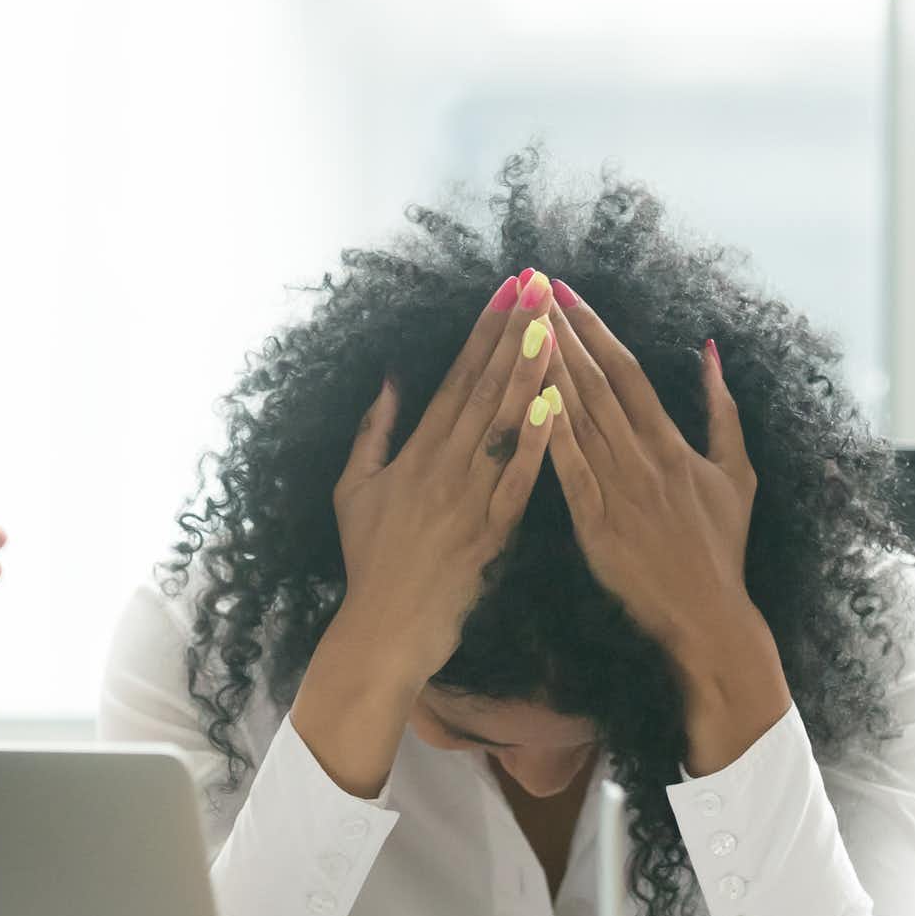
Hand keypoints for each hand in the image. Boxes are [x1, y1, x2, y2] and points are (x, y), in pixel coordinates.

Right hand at [290, 272, 559, 794]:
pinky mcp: (491, 532)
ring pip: (504, 425)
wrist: (384, 629)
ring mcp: (468, 498)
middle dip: (514, 333)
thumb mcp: (355, 490)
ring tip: (553, 324)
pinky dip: (538, 443)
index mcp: (415, 453)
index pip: (456, 378)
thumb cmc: (369, 562)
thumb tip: (389, 381)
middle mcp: (443, 466)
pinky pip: (519, 481)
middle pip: (485, 388)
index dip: (483, 331)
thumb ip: (373, 433)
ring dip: (530, 372)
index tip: (507, 290)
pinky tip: (559, 405)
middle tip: (539, 286)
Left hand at [543, 286, 789, 772]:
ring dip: (548, 371)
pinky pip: (570, 473)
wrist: (708, 613)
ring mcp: (619, 490)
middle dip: (562, 334)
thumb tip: (711, 353)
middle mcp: (643, 459)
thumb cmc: (721, 546)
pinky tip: (528, 402)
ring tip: (521, 328)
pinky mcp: (597, 524)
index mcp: (672, 443)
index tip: (567, 292)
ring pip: (579, 420)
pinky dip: (551, 437)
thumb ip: (722, 410)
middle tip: (532, 292)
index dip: (596, 328)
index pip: (628, 372)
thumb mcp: (737, 472)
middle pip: (597, 384)